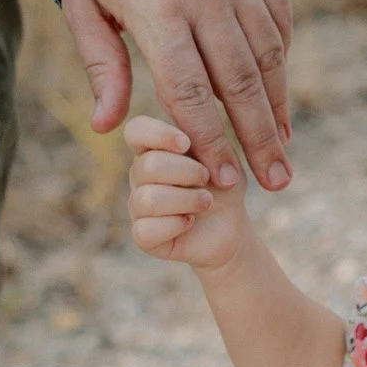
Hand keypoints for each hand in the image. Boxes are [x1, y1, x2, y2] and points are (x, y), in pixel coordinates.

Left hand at [61, 0, 292, 192]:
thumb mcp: (83, 0)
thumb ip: (102, 65)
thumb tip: (109, 128)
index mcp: (158, 10)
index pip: (190, 92)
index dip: (210, 141)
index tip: (224, 179)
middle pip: (240, 84)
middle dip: (259, 140)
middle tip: (276, 183)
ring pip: (268, 57)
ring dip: (278, 109)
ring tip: (284, 151)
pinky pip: (278, 25)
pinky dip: (281, 64)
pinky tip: (279, 98)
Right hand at [123, 112, 252, 272]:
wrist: (230, 227)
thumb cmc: (223, 187)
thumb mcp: (225, 161)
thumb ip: (209, 146)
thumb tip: (191, 144)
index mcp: (154, 148)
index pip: (136, 131)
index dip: (157, 134)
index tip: (186, 144)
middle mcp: (139, 175)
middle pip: (148, 166)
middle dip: (187, 173)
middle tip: (208, 179)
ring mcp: (138, 206)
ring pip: (148, 199)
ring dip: (187, 200)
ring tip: (206, 202)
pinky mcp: (143, 236)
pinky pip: (146, 230)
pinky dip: (176, 225)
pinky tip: (190, 222)